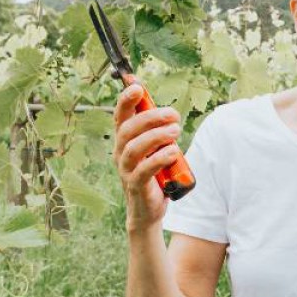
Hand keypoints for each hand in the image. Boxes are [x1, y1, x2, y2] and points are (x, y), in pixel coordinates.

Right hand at [113, 84, 182, 232]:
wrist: (148, 209)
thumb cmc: (154, 174)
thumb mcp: (156, 149)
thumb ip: (158, 132)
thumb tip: (168, 112)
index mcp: (124, 140)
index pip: (121, 116)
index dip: (126, 100)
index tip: (137, 87)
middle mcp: (120, 153)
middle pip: (128, 129)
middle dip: (150, 117)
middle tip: (173, 114)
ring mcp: (126, 170)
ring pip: (134, 148)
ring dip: (156, 136)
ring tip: (176, 131)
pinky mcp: (136, 186)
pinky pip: (144, 170)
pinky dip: (159, 158)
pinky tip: (174, 151)